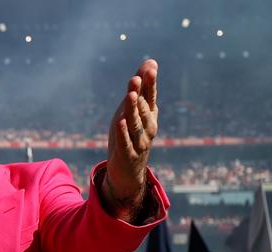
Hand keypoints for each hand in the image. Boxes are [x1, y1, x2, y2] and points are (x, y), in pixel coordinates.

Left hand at [104, 59, 158, 218]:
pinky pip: (126, 142)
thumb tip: (150, 61)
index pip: (150, 97)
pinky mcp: (128, 155)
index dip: (150, 83)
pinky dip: (124, 133)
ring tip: (130, 94)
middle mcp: (148, 128)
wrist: (128, 171)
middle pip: (143, 109)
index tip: (149, 68)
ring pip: (135, 124)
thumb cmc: (130, 136)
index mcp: (149, 116)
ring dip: (132, 109)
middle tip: (135, 78)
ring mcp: (139, 142)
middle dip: (139, 94)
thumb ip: (141, 87)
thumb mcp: (133, 111)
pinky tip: (121, 122)